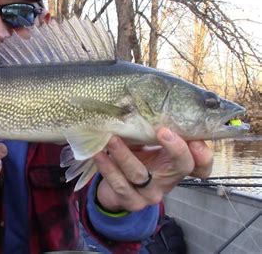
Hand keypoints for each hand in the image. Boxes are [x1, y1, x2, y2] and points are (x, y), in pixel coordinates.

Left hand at [93, 127, 212, 211]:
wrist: (115, 187)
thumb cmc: (136, 157)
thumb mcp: (148, 144)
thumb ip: (152, 130)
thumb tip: (146, 102)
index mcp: (177, 166)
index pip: (202, 165)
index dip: (203, 154)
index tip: (195, 138)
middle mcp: (168, 181)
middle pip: (182, 167)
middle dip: (175, 148)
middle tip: (162, 130)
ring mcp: (150, 194)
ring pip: (140, 173)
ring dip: (124, 155)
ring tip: (112, 139)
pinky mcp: (131, 201)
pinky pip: (119, 184)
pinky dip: (107, 167)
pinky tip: (99, 153)